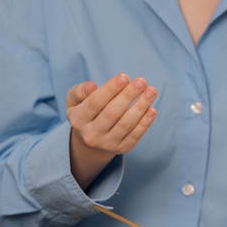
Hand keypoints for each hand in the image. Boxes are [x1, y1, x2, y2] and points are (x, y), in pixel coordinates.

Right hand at [67, 74, 156, 188]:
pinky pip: (135, 135)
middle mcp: (90, 135)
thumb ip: (80, 91)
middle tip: (141, 81)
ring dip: (140, 107)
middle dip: (128, 96)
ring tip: (151, 91)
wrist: (90, 140)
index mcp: (77, 120)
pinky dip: (145, 122)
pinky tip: (152, 109)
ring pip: (125, 124)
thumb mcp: (75, 100)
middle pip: (112, 113)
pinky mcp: (121, 149)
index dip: (110, 89)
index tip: (124, 77)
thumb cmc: (85, 111)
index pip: (95, 102)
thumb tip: (92, 86)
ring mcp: (106, 144)